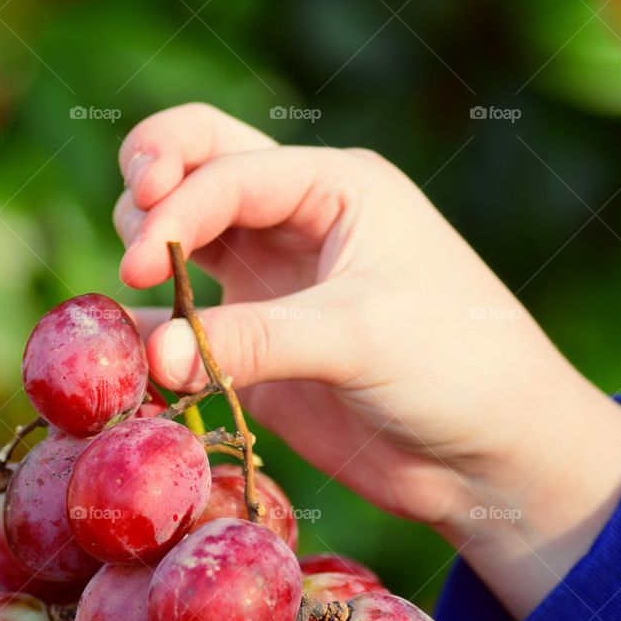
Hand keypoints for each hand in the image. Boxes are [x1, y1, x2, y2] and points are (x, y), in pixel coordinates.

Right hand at [113, 103, 620, 618]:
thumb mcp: (360, 338)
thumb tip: (153, 354)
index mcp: (336, 187)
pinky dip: (153, 329)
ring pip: (183, 234)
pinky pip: (184, 321)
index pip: (228, 171)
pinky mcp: (258, 345)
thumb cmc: (456, 369)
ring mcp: (273, 281)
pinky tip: (130, 354)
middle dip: (149, 186)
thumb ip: (255, 340)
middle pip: (196, 162)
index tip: (141, 267)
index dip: (173, 210)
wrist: (489, 458)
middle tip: (133, 247)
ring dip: (148, 254)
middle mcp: (297, 220)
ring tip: (139, 301)